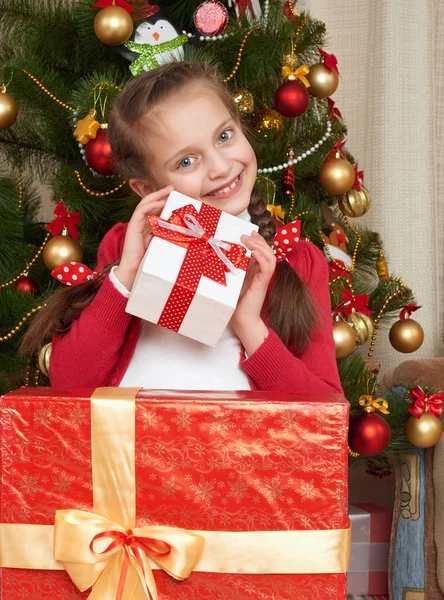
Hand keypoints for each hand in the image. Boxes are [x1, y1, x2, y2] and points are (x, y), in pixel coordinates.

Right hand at [114, 185, 172, 290]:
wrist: (133, 270)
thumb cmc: (147, 261)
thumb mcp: (161, 245)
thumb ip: (167, 237)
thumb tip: (183, 233)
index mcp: (147, 227)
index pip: (154, 209)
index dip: (163, 201)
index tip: (174, 195)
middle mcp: (141, 223)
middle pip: (149, 203)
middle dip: (160, 194)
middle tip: (172, 187)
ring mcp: (136, 224)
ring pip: (145, 204)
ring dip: (156, 195)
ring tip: (167, 190)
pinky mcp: (133, 226)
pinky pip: (141, 210)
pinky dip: (151, 204)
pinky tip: (160, 202)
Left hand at [230, 231, 275, 354]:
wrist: (241, 320)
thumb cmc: (234, 302)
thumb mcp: (231, 279)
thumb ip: (231, 268)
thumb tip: (221, 253)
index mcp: (255, 270)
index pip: (262, 250)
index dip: (257, 239)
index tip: (247, 232)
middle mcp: (261, 272)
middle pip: (268, 250)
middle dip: (258, 239)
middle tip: (246, 234)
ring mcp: (263, 278)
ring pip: (271, 256)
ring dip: (260, 245)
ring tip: (248, 240)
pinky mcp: (262, 284)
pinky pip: (268, 267)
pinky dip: (262, 257)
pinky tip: (253, 252)